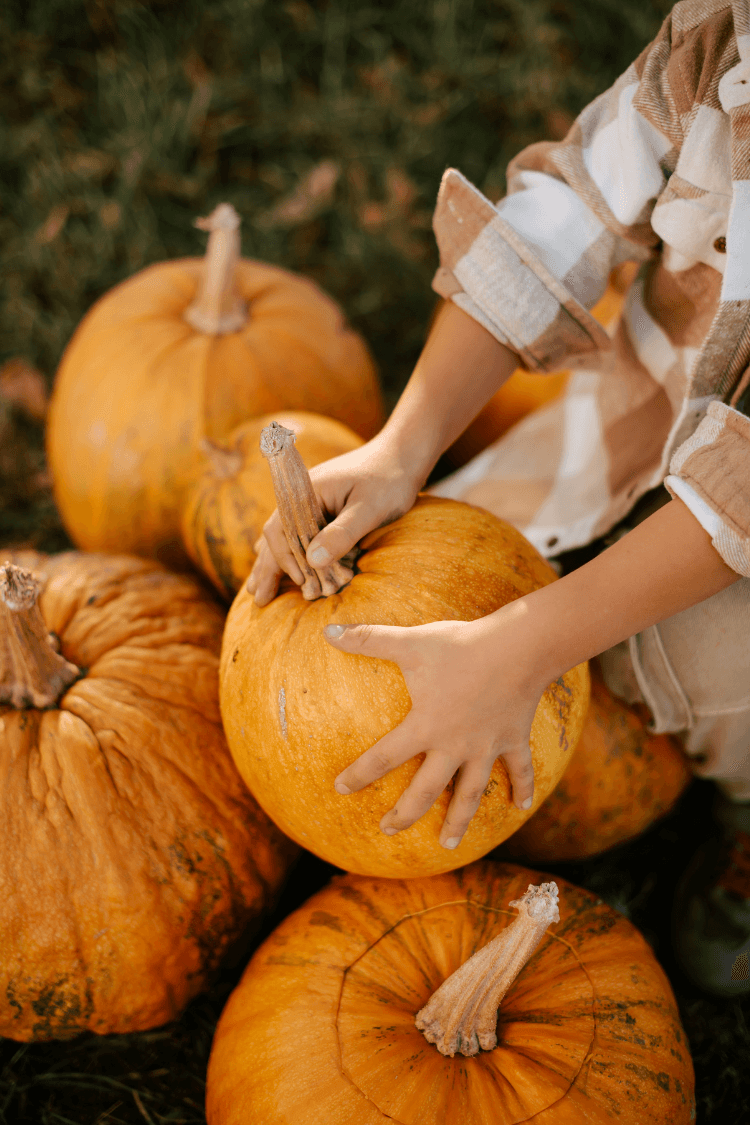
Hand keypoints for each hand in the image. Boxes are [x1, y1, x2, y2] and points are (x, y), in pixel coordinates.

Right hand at [248, 437, 421, 605]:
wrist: (404, 454)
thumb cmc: (390, 478)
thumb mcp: (371, 508)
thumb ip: (343, 533)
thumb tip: (313, 562)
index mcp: (307, 492)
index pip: (281, 529)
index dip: (285, 559)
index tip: (299, 582)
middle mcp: (303, 497)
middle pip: (276, 536)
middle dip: (266, 568)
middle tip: (258, 598)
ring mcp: (312, 502)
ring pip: (284, 536)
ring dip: (273, 563)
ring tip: (257, 589)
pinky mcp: (324, 508)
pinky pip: (299, 534)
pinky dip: (291, 554)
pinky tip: (286, 568)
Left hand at [324, 608, 547, 847]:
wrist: (519, 646)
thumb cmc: (461, 645)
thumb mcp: (411, 641)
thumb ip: (368, 639)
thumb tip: (327, 631)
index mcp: (426, 727)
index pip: (383, 758)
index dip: (359, 775)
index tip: (341, 789)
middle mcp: (454, 746)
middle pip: (426, 791)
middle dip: (405, 814)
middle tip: (389, 830)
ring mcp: (486, 746)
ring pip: (470, 794)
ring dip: (459, 820)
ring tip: (448, 843)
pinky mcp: (514, 738)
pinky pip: (520, 769)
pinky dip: (523, 788)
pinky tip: (521, 807)